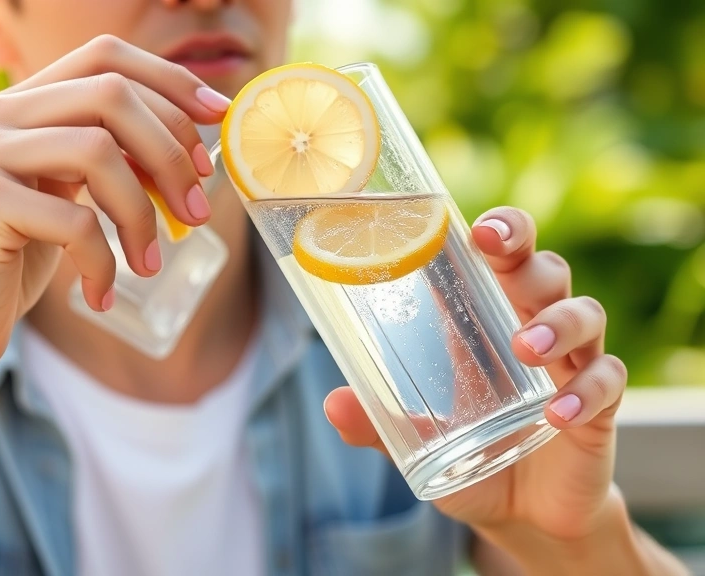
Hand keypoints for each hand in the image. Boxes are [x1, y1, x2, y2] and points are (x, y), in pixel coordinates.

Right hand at [0, 35, 228, 383]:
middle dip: (171, 151)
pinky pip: (76, 220)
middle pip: (112, 94)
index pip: (103, 57)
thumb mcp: (60, 198)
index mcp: (12, 105)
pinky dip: (104, 262)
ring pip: (99, 151)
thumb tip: (187, 145)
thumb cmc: (8, 265)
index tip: (217, 117)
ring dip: (143, 214)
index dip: (169, 81)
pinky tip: (102, 293)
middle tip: (196, 210)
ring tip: (149, 262)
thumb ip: (102, 159)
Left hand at [324, 207, 627, 539]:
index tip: (474, 224)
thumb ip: (376, 423)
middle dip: (523, 251)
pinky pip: (607, 383)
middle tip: (495, 247)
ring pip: (585, 315)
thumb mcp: (417, 438)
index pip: (500, 256)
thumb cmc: (473, 451)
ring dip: (558, 323)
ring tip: (525, 347)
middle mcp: (536, 329)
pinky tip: (558, 411)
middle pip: (545, 269)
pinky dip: (587, 392)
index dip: (497, 230)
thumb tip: (334, 404)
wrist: (526, 514)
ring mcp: (572, 365)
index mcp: (489, 321)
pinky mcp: (600, 407)